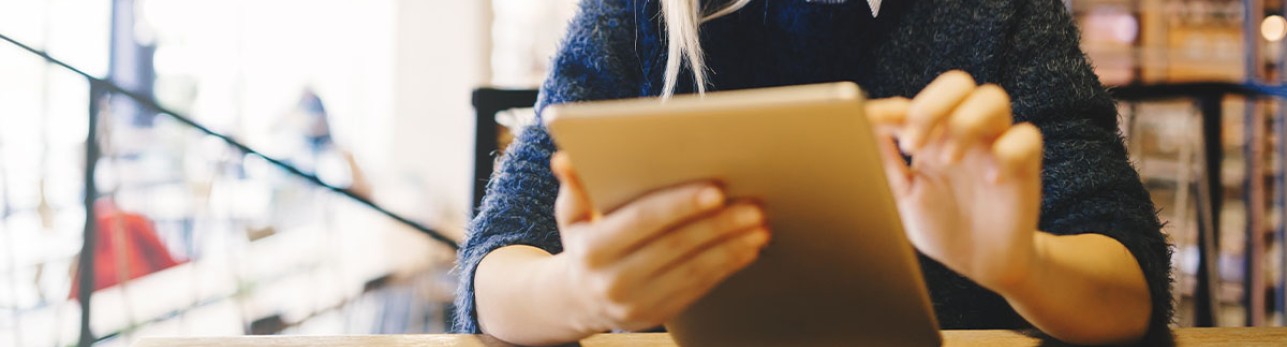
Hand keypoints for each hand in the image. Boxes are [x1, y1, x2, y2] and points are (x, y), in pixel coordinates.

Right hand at [549, 152, 770, 332]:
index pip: (642, 221)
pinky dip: (729, 265)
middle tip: (752, 205)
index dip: (680, 205)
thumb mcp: (571, 216)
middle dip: (718, 224)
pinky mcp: (661, 315)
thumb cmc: (585, 244)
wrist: (581, 300)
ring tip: (759, 224)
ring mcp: (638, 303)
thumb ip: (575, 186)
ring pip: (695, 269)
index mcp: (592, 250)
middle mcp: (613, 280)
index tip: (715, 190)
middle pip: (676, 246)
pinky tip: (749, 247)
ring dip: (731, 245)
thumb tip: (564, 158)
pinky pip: (701, 287)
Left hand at [866, 71, 1043, 292]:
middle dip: (932, 107)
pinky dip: (1008, 153)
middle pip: (956, 84)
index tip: (868, 120)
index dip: (889, 110)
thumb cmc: (941, 226)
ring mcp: (995, 144)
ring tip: (949, 160)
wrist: (981, 264)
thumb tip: (860, 130)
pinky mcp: (1025, 164)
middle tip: (913, 145)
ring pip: (992, 98)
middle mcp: (964, 131)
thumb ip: (885, 164)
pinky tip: (992, 180)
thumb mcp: (904, 197)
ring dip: (966, 122)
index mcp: (931, 136)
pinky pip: (1026, 137)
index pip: (911, 106)